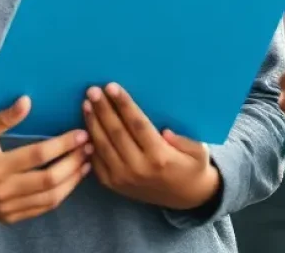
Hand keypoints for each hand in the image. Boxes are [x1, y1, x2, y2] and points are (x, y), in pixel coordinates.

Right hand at [0, 96, 90, 223]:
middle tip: (90, 146)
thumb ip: (3, 117)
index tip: (80, 133)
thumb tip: (26, 100)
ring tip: (87, 162)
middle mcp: (1, 191)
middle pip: (48, 180)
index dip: (62, 145)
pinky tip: (71, 179)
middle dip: (73, 162)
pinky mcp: (9, 217)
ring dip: (72, 180)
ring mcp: (6, 208)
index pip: (37, 156)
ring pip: (49, 198)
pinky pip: (41, 208)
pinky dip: (60, 194)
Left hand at [83, 84, 218, 210]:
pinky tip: (85, 126)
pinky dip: (90, 143)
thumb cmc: (192, 167)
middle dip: (103, 109)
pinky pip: (98, 161)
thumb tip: (166, 131)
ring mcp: (124, 179)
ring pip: (103, 146)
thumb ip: (185, 141)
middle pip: (116, 133)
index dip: (123, 104)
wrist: (186, 199)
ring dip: (92, 123)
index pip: (137, 125)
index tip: (111, 86)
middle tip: (93, 89)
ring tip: (86, 103)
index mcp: (160, 157)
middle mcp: (139, 169)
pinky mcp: (115, 185)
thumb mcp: (199, 153)